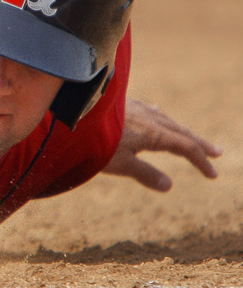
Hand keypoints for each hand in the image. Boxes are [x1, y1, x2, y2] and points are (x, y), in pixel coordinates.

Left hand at [102, 98, 221, 190]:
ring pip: (165, 119)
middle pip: (181, 131)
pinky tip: (155, 113)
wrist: (72, 113)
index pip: (185, 147)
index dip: (201, 162)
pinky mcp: (123, 103)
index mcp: (154, 133)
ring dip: (180, 130)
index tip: (212, 174)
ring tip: (189, 137)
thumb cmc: (93, 142)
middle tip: (216, 153)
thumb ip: (144, 173)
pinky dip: (160, 117)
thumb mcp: (119, 163)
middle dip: (198, 143)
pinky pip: (149, 110)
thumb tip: (169, 185)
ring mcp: (136, 108)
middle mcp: (150, 117)